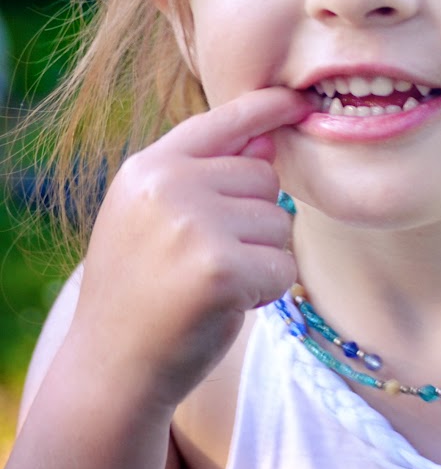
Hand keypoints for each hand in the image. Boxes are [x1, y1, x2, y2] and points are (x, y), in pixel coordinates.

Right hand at [68, 87, 308, 411]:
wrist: (112, 369)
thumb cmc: (143, 291)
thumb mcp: (158, 220)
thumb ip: (208, 176)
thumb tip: (269, 139)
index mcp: (148, 169)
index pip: (221, 122)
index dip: (266, 109)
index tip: (299, 100)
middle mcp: (168, 187)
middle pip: (266, 178)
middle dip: (254, 223)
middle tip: (205, 262)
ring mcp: (193, 225)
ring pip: (281, 223)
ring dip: (261, 259)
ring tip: (209, 284)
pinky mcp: (221, 268)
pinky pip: (284, 265)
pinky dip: (267, 291)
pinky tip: (224, 305)